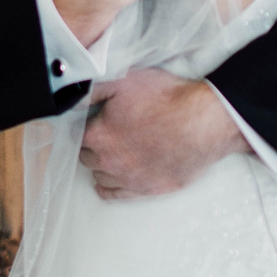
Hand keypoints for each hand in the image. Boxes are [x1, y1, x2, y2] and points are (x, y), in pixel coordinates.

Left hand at [79, 70, 249, 198]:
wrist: (204, 122)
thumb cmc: (167, 99)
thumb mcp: (125, 81)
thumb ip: (93, 91)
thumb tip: (72, 99)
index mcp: (99, 135)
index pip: (76, 136)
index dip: (84, 127)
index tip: (91, 123)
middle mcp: (109, 161)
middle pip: (86, 158)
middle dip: (91, 147)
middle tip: (104, 136)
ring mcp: (128, 178)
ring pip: (100, 176)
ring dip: (101, 166)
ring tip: (110, 156)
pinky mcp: (147, 190)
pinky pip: (115, 195)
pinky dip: (108, 188)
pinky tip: (107, 183)